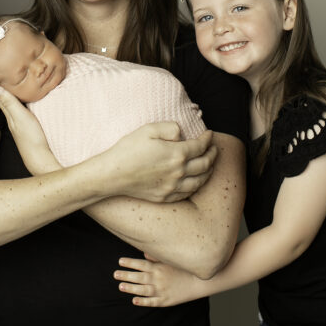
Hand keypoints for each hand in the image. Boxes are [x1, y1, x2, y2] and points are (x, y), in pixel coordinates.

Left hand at [0, 84, 59, 173]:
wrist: (39, 157)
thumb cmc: (31, 138)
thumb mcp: (21, 117)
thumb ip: (10, 103)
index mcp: (8, 113)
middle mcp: (10, 117)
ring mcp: (16, 122)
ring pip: (5, 103)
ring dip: (1, 93)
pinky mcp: (24, 125)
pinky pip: (14, 108)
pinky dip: (11, 101)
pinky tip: (16, 100)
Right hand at [99, 123, 217, 202]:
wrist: (112, 175)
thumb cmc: (128, 150)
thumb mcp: (148, 130)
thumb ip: (169, 128)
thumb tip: (182, 133)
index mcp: (176, 154)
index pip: (200, 146)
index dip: (207, 139)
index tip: (209, 134)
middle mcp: (178, 172)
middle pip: (204, 164)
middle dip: (212, 154)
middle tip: (214, 148)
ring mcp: (172, 187)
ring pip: (200, 181)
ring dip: (209, 171)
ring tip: (210, 164)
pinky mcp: (165, 197)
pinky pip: (188, 193)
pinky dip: (197, 185)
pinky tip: (196, 180)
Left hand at [114, 254, 204, 306]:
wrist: (199, 282)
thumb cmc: (184, 269)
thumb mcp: (171, 260)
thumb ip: (157, 257)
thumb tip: (144, 254)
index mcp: (159, 267)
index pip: (141, 264)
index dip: (129, 263)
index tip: (120, 261)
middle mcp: (158, 278)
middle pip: (139, 277)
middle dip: (126, 275)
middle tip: (115, 274)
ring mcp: (162, 290)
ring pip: (143, 290)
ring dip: (131, 288)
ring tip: (120, 286)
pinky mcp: (166, 301)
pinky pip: (152, 302)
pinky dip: (143, 302)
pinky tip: (134, 300)